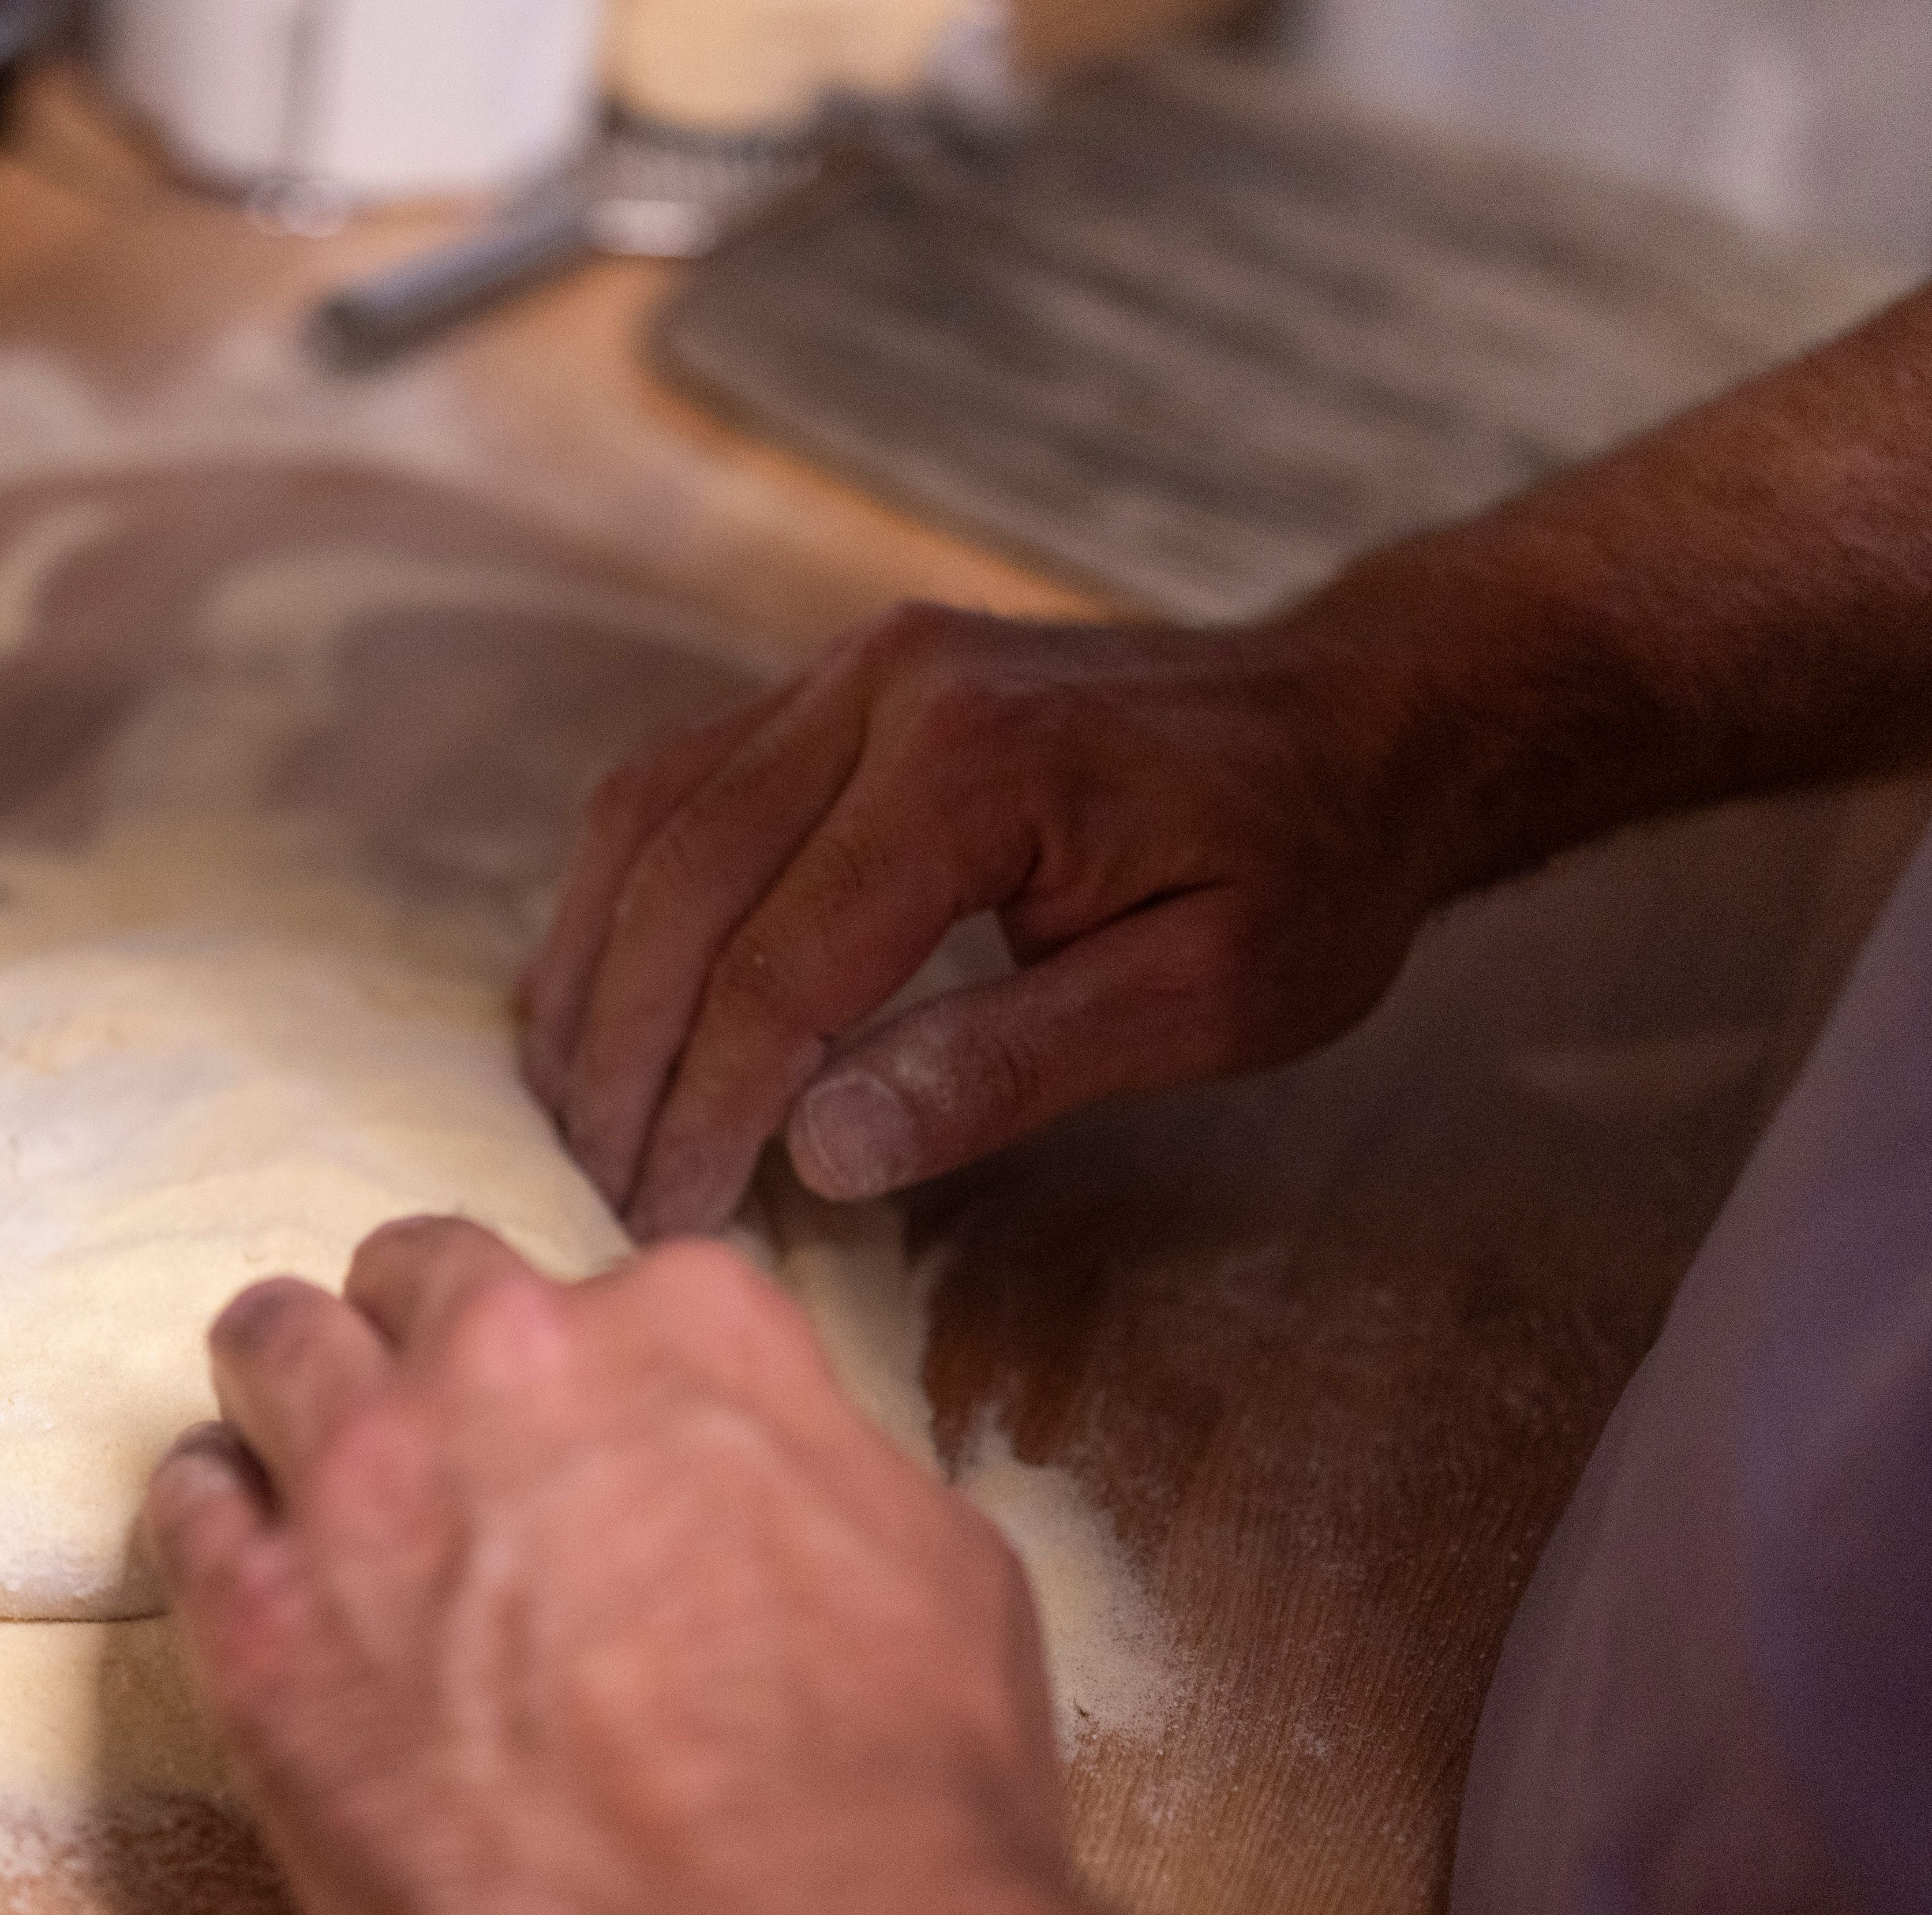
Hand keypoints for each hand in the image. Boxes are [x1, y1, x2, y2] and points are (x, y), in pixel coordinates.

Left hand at [138, 1215, 1063, 1914]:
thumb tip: (756, 1488)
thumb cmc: (899, 1805)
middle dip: (422, 1354)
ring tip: (306, 1486)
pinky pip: (186, 1509)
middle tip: (436, 1460)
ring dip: (290, 1401)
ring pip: (273, 1349)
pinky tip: (249, 1579)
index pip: (600, 1292)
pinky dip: (212, 1524)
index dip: (588, 1383)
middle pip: (416, 1285)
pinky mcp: (258, 1628)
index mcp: (688, 1328)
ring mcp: (365, 1485)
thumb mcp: (934, 1570)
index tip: (583, 1455)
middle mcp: (510, 1361)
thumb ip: (807, 1473)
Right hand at [522, 603, 1465, 1239]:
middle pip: (677, 887)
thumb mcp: (1207, 998)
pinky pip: (671, 791)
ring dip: (587, 980)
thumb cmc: (1308, 871)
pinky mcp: (831, 686)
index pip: (780, 965)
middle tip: (592, 1196)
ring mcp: (845, 670)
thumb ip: (1011, 1067)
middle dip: (617, 1060)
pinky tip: (605, 1008)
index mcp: (977, 761)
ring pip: (643, 827)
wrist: (1360, 718)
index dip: (705, 1112)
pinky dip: (618, 909)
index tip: (664, 1227)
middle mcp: (882, 687)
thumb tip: (818, 1152)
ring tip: (571, 1117)